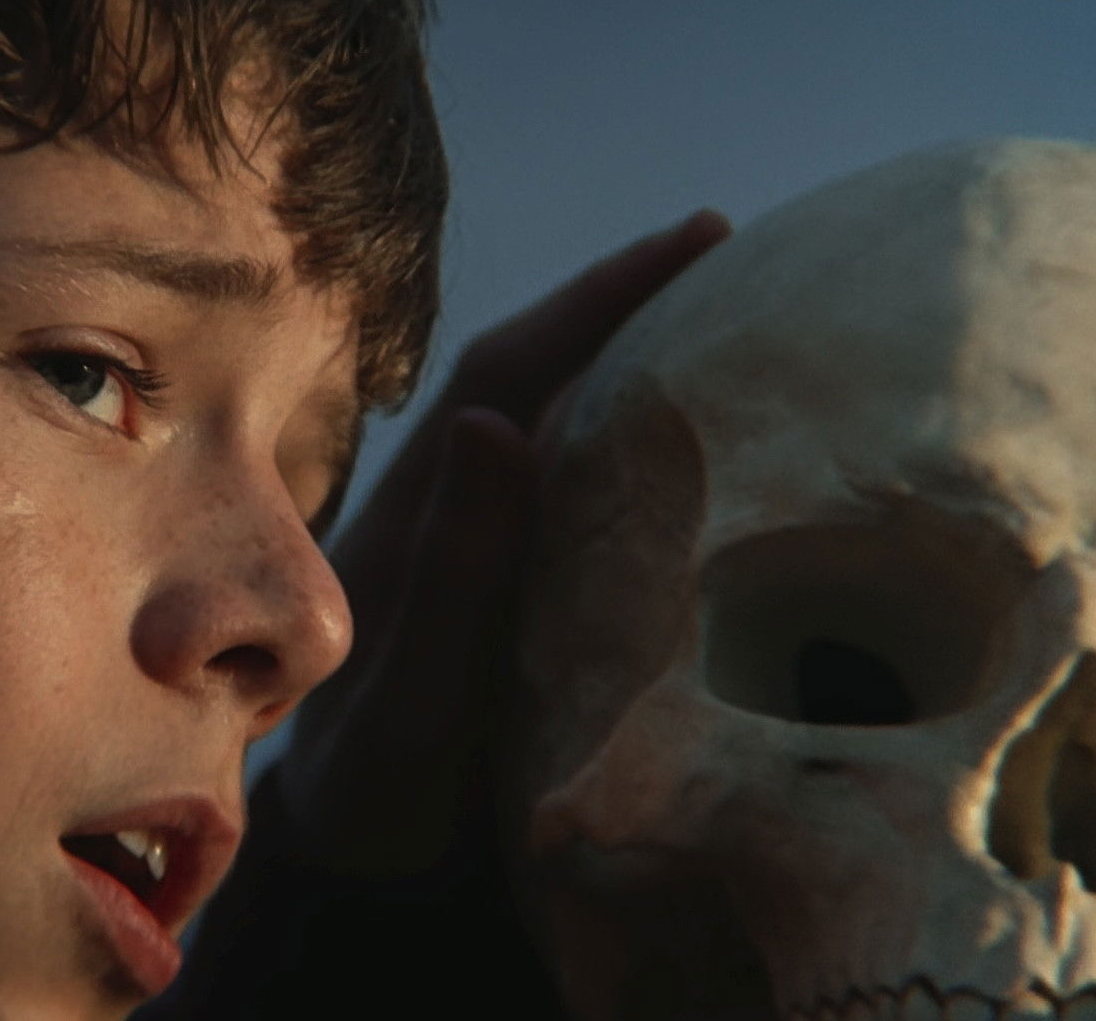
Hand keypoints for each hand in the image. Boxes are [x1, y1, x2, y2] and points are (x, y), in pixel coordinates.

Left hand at [278, 209, 730, 874]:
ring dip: (643, 367)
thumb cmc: (375, 791)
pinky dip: (643, 450)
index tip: (703, 236)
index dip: (602, 295)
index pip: (516, 367)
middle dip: (639, 305)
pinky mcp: (511, 591)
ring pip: (567, 425)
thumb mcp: (414, 696)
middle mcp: (454, 508)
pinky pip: (583, 494)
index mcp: (425, 510)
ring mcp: (483, 546)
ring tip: (744, 324)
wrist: (346, 860)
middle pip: (549, 372)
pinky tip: (707, 452)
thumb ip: (454, 576)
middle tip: (749, 256)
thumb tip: (499, 420)